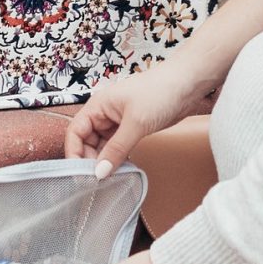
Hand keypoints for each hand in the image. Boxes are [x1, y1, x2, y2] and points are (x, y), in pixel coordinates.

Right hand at [64, 61, 204, 178]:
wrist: (188, 83)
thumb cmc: (160, 92)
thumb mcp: (136, 123)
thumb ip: (116, 149)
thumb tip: (99, 172)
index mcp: (97, 106)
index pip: (75, 132)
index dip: (74, 153)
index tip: (80, 173)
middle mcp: (104, 114)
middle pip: (86, 141)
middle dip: (90, 160)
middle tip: (98, 181)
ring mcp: (117, 121)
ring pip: (102, 146)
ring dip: (105, 161)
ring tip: (110, 178)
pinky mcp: (131, 128)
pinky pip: (117, 146)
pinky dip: (117, 158)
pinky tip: (121, 170)